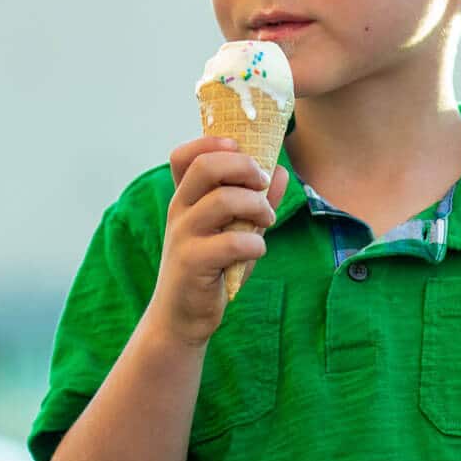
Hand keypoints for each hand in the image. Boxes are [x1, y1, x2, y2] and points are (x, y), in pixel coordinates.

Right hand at [149, 136, 290, 346]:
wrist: (182, 318)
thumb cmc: (212, 269)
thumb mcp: (236, 230)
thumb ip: (256, 201)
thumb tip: (280, 171)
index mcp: (186, 198)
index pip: (184, 155)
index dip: (211, 142)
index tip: (240, 149)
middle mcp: (179, 210)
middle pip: (206, 167)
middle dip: (244, 167)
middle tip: (262, 184)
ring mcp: (183, 236)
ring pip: (222, 201)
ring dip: (256, 206)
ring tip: (266, 221)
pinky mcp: (192, 264)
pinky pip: (231, 242)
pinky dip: (255, 244)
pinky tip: (257, 251)